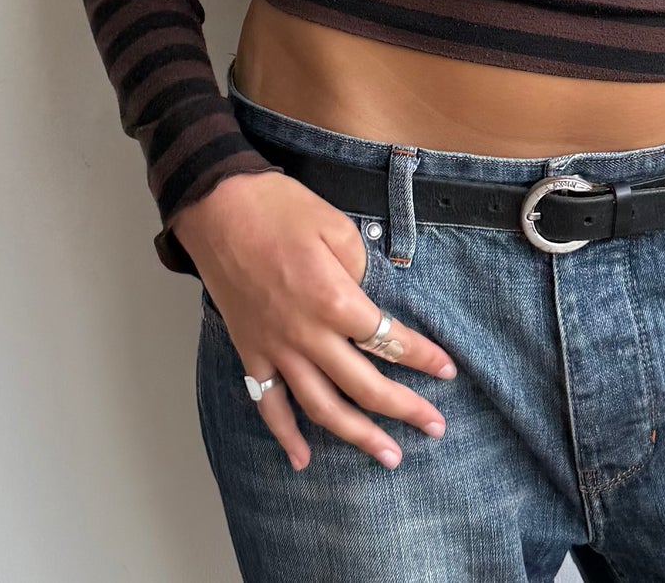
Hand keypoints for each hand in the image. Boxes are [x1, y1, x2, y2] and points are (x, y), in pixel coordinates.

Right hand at [171, 170, 457, 470]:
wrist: (217, 206)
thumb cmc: (278, 207)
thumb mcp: (335, 225)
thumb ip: (360, 268)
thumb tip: (368, 298)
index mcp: (334, 300)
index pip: (389, 338)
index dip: (422, 357)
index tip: (447, 371)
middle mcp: (307, 334)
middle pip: (364, 386)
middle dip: (404, 409)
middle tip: (435, 427)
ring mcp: (276, 348)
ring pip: (321, 407)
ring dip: (358, 436)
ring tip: (389, 457)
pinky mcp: (250, 351)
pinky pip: (268, 405)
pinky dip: (285, 435)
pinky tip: (302, 459)